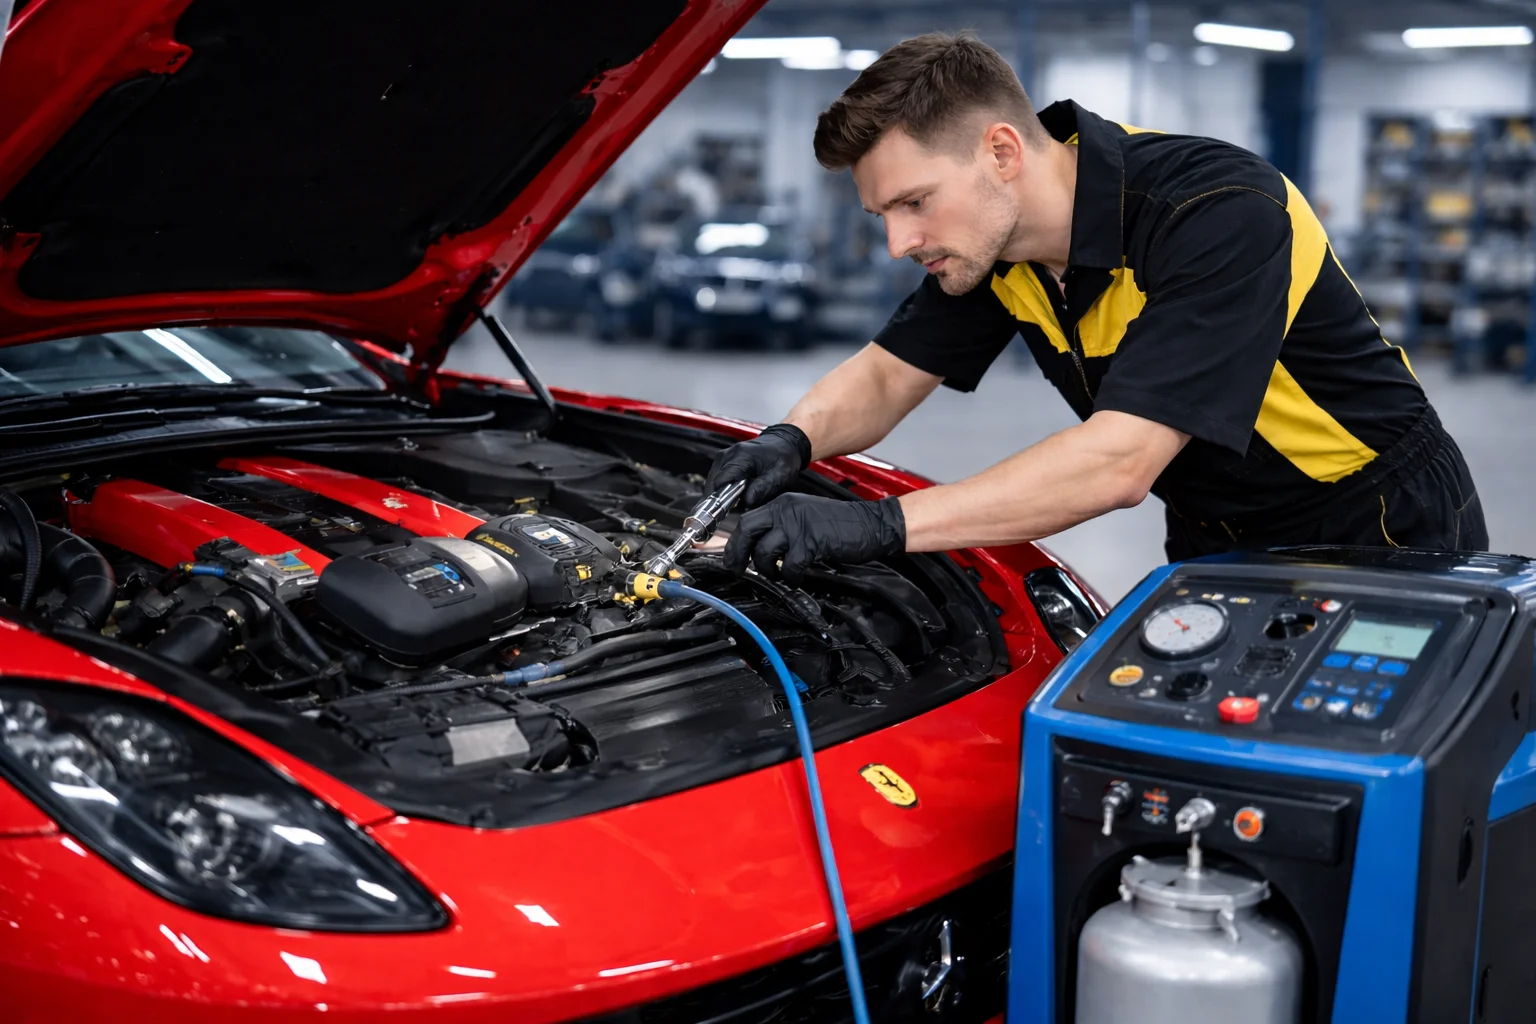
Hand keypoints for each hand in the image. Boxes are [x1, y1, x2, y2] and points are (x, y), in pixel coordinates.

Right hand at [706, 424, 812, 507]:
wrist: (784, 442)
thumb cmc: (783, 458)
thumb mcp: (780, 475)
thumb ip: (764, 488)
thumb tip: (747, 501)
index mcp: (741, 456)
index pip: (720, 481)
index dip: (722, 498)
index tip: (731, 509)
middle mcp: (727, 455)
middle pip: (713, 484)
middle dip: (721, 499)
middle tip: (736, 508)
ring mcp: (723, 457)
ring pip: (713, 483)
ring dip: (721, 494)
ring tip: (738, 500)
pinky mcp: (723, 460)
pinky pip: (716, 479)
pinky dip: (723, 489)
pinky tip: (735, 493)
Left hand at [722, 494, 905, 583]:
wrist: (870, 523)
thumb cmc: (839, 525)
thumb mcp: (804, 517)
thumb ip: (782, 526)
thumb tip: (759, 546)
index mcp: (782, 504)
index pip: (747, 520)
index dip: (735, 542)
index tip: (733, 558)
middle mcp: (786, 510)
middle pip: (747, 531)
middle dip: (737, 555)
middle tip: (737, 570)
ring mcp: (798, 525)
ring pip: (765, 551)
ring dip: (768, 570)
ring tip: (779, 575)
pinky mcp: (811, 541)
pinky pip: (790, 566)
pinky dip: (792, 577)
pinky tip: (797, 578)